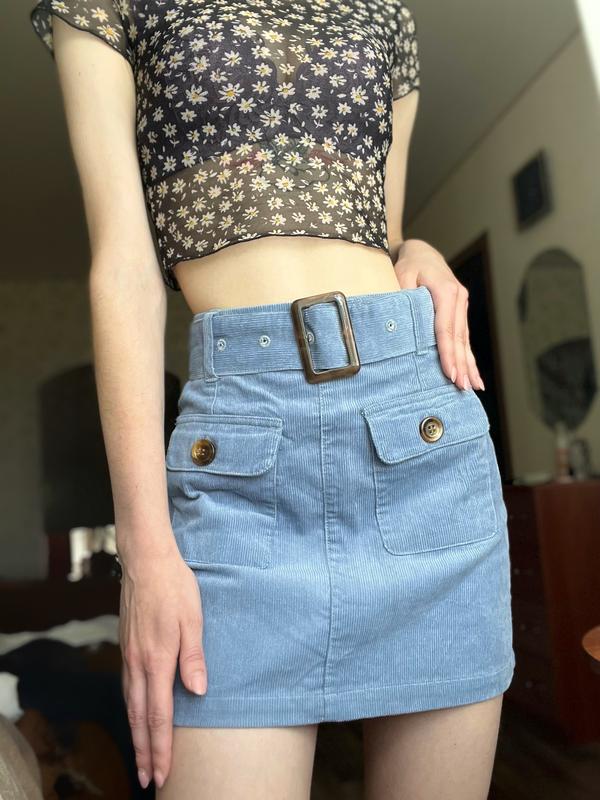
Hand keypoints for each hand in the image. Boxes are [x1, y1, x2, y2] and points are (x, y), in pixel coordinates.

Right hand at [118, 542, 206, 789]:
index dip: (160, 746)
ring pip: (129, 703)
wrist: (146, 560)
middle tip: (147, 779)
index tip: (162, 772)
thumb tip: (197, 691)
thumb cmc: (174, 587)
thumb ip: (193, 657)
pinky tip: (136, 712)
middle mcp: (138, 662)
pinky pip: (126, 685)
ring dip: (136, 733)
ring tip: (141, 755)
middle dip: (144, 750)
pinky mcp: (127, 645)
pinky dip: (131, 708)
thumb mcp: (192, 618)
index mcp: (156, 659)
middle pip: (139, 717)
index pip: (158, 715)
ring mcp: (129, 654)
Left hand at [393, 239, 484, 390]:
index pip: (445, 328)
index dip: (447, 353)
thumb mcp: (401, 276)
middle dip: (461, 364)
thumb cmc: (409, 264)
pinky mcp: (460, 312)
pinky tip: (474, 374)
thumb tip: (401, 324)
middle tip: (462, 387)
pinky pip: (464, 337)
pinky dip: (468, 356)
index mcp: (445, 290)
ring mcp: (461, 305)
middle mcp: (458, 298)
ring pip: (465, 339)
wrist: (422, 252)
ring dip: (468, 364)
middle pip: (459, 337)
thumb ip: (403, 298)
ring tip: (472, 387)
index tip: (450, 373)